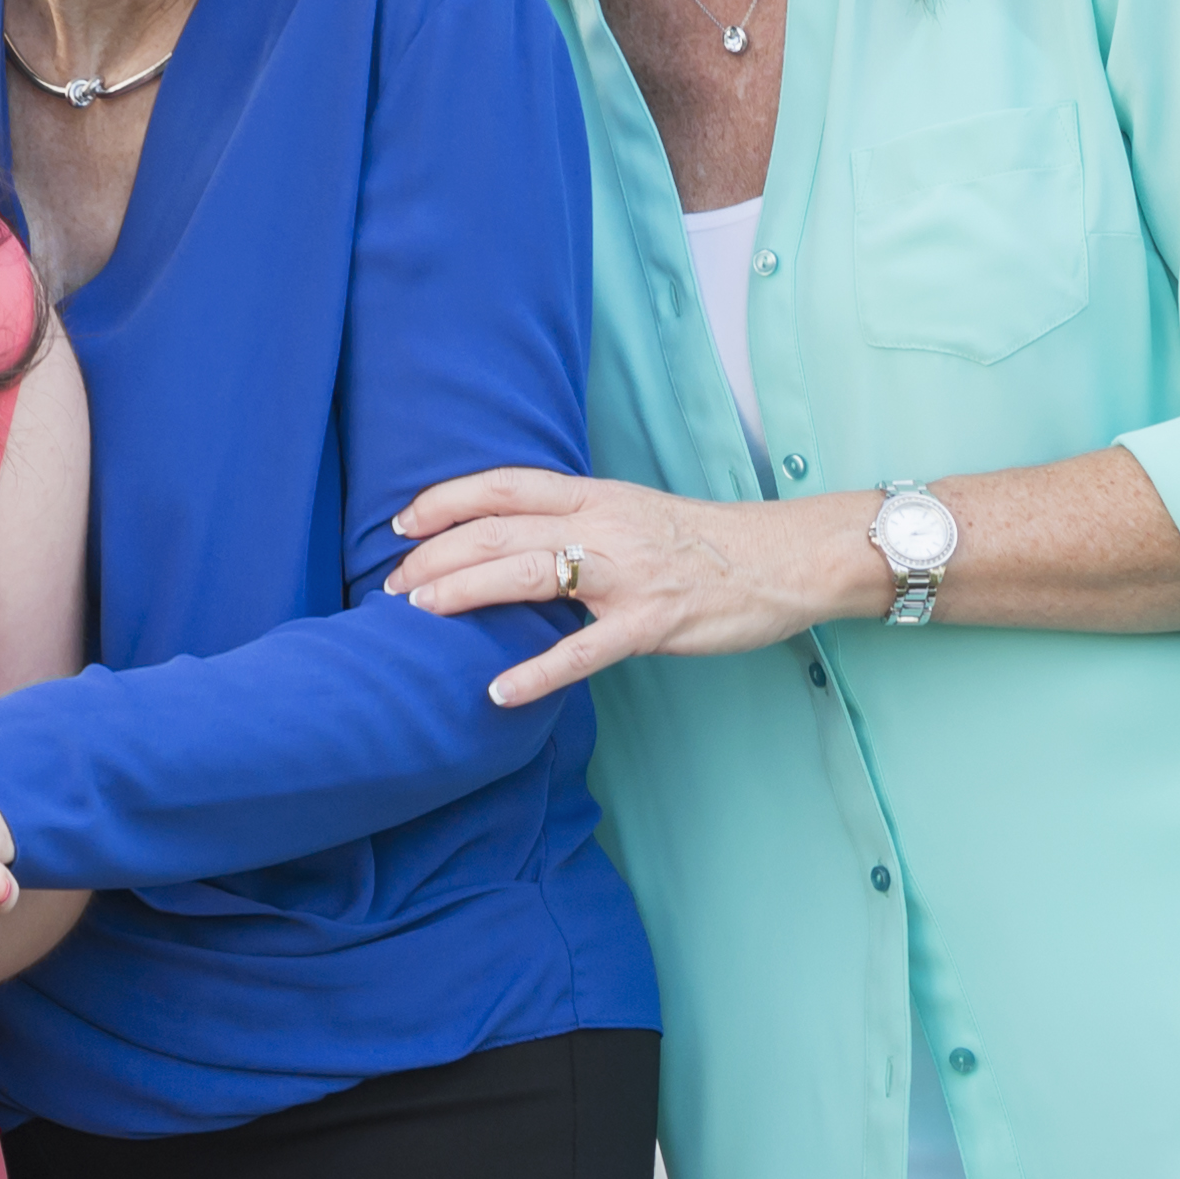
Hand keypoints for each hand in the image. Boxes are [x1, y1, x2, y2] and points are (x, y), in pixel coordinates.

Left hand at [387, 464, 867, 710]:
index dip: (445, 500)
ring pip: (527, 575)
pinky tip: (497, 692)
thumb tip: (521, 542)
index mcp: (597, 494)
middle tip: (391, 586)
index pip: (504, 485)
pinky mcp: (652, 622)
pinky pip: (583, 651)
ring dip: (464, 594)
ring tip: (418, 614)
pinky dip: (536, 673)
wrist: (788, 557)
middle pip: (499, 530)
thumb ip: (581, 522)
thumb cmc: (712, 542)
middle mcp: (604, 526)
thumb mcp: (637, 513)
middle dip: (435, 556)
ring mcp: (627, 574)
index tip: (402, 524)